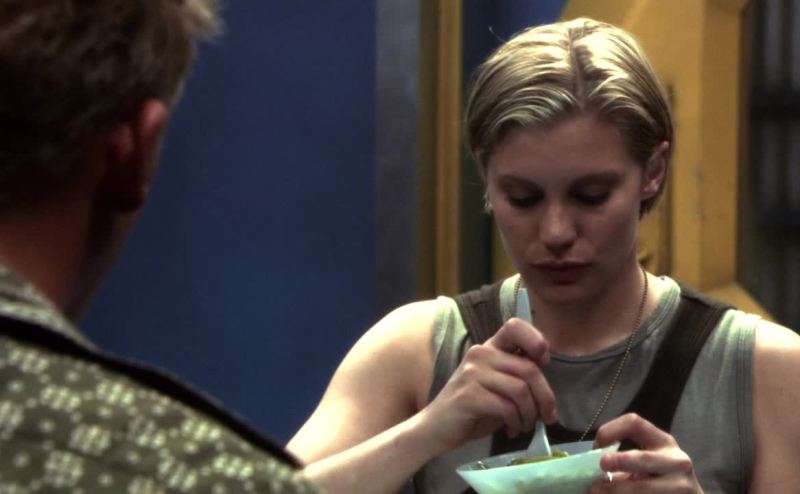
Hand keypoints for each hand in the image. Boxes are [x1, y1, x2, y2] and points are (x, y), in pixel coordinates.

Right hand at [417, 317, 556, 452]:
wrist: (435, 429)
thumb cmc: (471, 408)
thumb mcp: (497, 386)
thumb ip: (517, 376)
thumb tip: (546, 380)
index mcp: (488, 348)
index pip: (515, 326)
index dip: (536, 340)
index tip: (544, 363)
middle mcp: (480, 354)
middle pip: (529, 369)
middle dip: (545, 397)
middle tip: (548, 416)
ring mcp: (472, 374)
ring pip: (521, 390)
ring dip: (530, 414)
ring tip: (525, 425)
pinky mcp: (468, 396)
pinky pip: (507, 407)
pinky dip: (516, 422)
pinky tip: (512, 430)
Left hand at [590, 413, 701, 492]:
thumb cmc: (660, 478)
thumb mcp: (647, 462)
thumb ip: (622, 461)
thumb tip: (588, 470)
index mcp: (662, 441)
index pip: (634, 423)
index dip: (611, 431)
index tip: (597, 446)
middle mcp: (676, 461)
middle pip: (644, 458)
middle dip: (620, 461)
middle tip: (602, 465)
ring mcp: (681, 485)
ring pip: (645, 487)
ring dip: (618, 490)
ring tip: (597, 492)